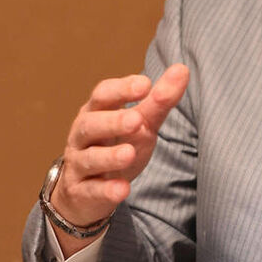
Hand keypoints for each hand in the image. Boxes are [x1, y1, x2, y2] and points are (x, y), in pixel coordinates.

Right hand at [48, 64, 188, 253]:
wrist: (89, 190)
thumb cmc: (117, 145)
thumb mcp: (141, 123)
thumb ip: (159, 100)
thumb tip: (182, 69)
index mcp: (96, 111)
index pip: (103, 95)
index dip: (121, 88)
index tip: (145, 84)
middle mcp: (83, 136)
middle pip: (90, 124)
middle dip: (112, 121)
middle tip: (136, 120)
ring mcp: (79, 164)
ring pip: (89, 158)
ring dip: (109, 156)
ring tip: (129, 153)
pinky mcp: (81, 192)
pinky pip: (92, 191)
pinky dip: (106, 190)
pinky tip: (122, 189)